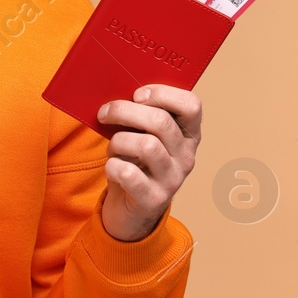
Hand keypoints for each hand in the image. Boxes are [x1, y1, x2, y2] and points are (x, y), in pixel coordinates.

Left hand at [96, 84, 202, 241]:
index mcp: (188, 135)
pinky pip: (129, 173)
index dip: (163, 94)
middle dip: (125, 111)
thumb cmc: (134, 162)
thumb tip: (115, 87)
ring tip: (113, 148)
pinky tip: (112, 168)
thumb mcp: (141, 136)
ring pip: (146, 146)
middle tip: (105, 113)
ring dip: (119, 142)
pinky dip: (113, 166)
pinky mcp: (153, 199)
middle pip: (161, 122)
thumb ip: (138, 115)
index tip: (137, 94)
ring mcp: (173, 179)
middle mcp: (186, 157)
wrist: (130, 210)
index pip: (192, 105)